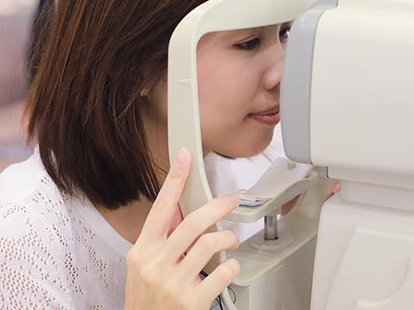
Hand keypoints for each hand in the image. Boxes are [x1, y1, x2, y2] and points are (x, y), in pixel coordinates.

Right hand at [124, 148, 240, 309]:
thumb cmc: (147, 301)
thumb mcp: (144, 267)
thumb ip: (162, 239)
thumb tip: (181, 210)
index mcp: (142, 251)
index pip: (160, 207)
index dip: (174, 179)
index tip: (185, 157)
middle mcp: (156, 264)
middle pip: (194, 222)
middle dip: (218, 206)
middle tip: (231, 201)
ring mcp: (173, 283)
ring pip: (211, 243)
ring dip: (228, 239)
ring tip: (230, 242)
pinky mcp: (192, 301)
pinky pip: (223, 272)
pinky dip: (232, 267)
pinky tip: (228, 269)